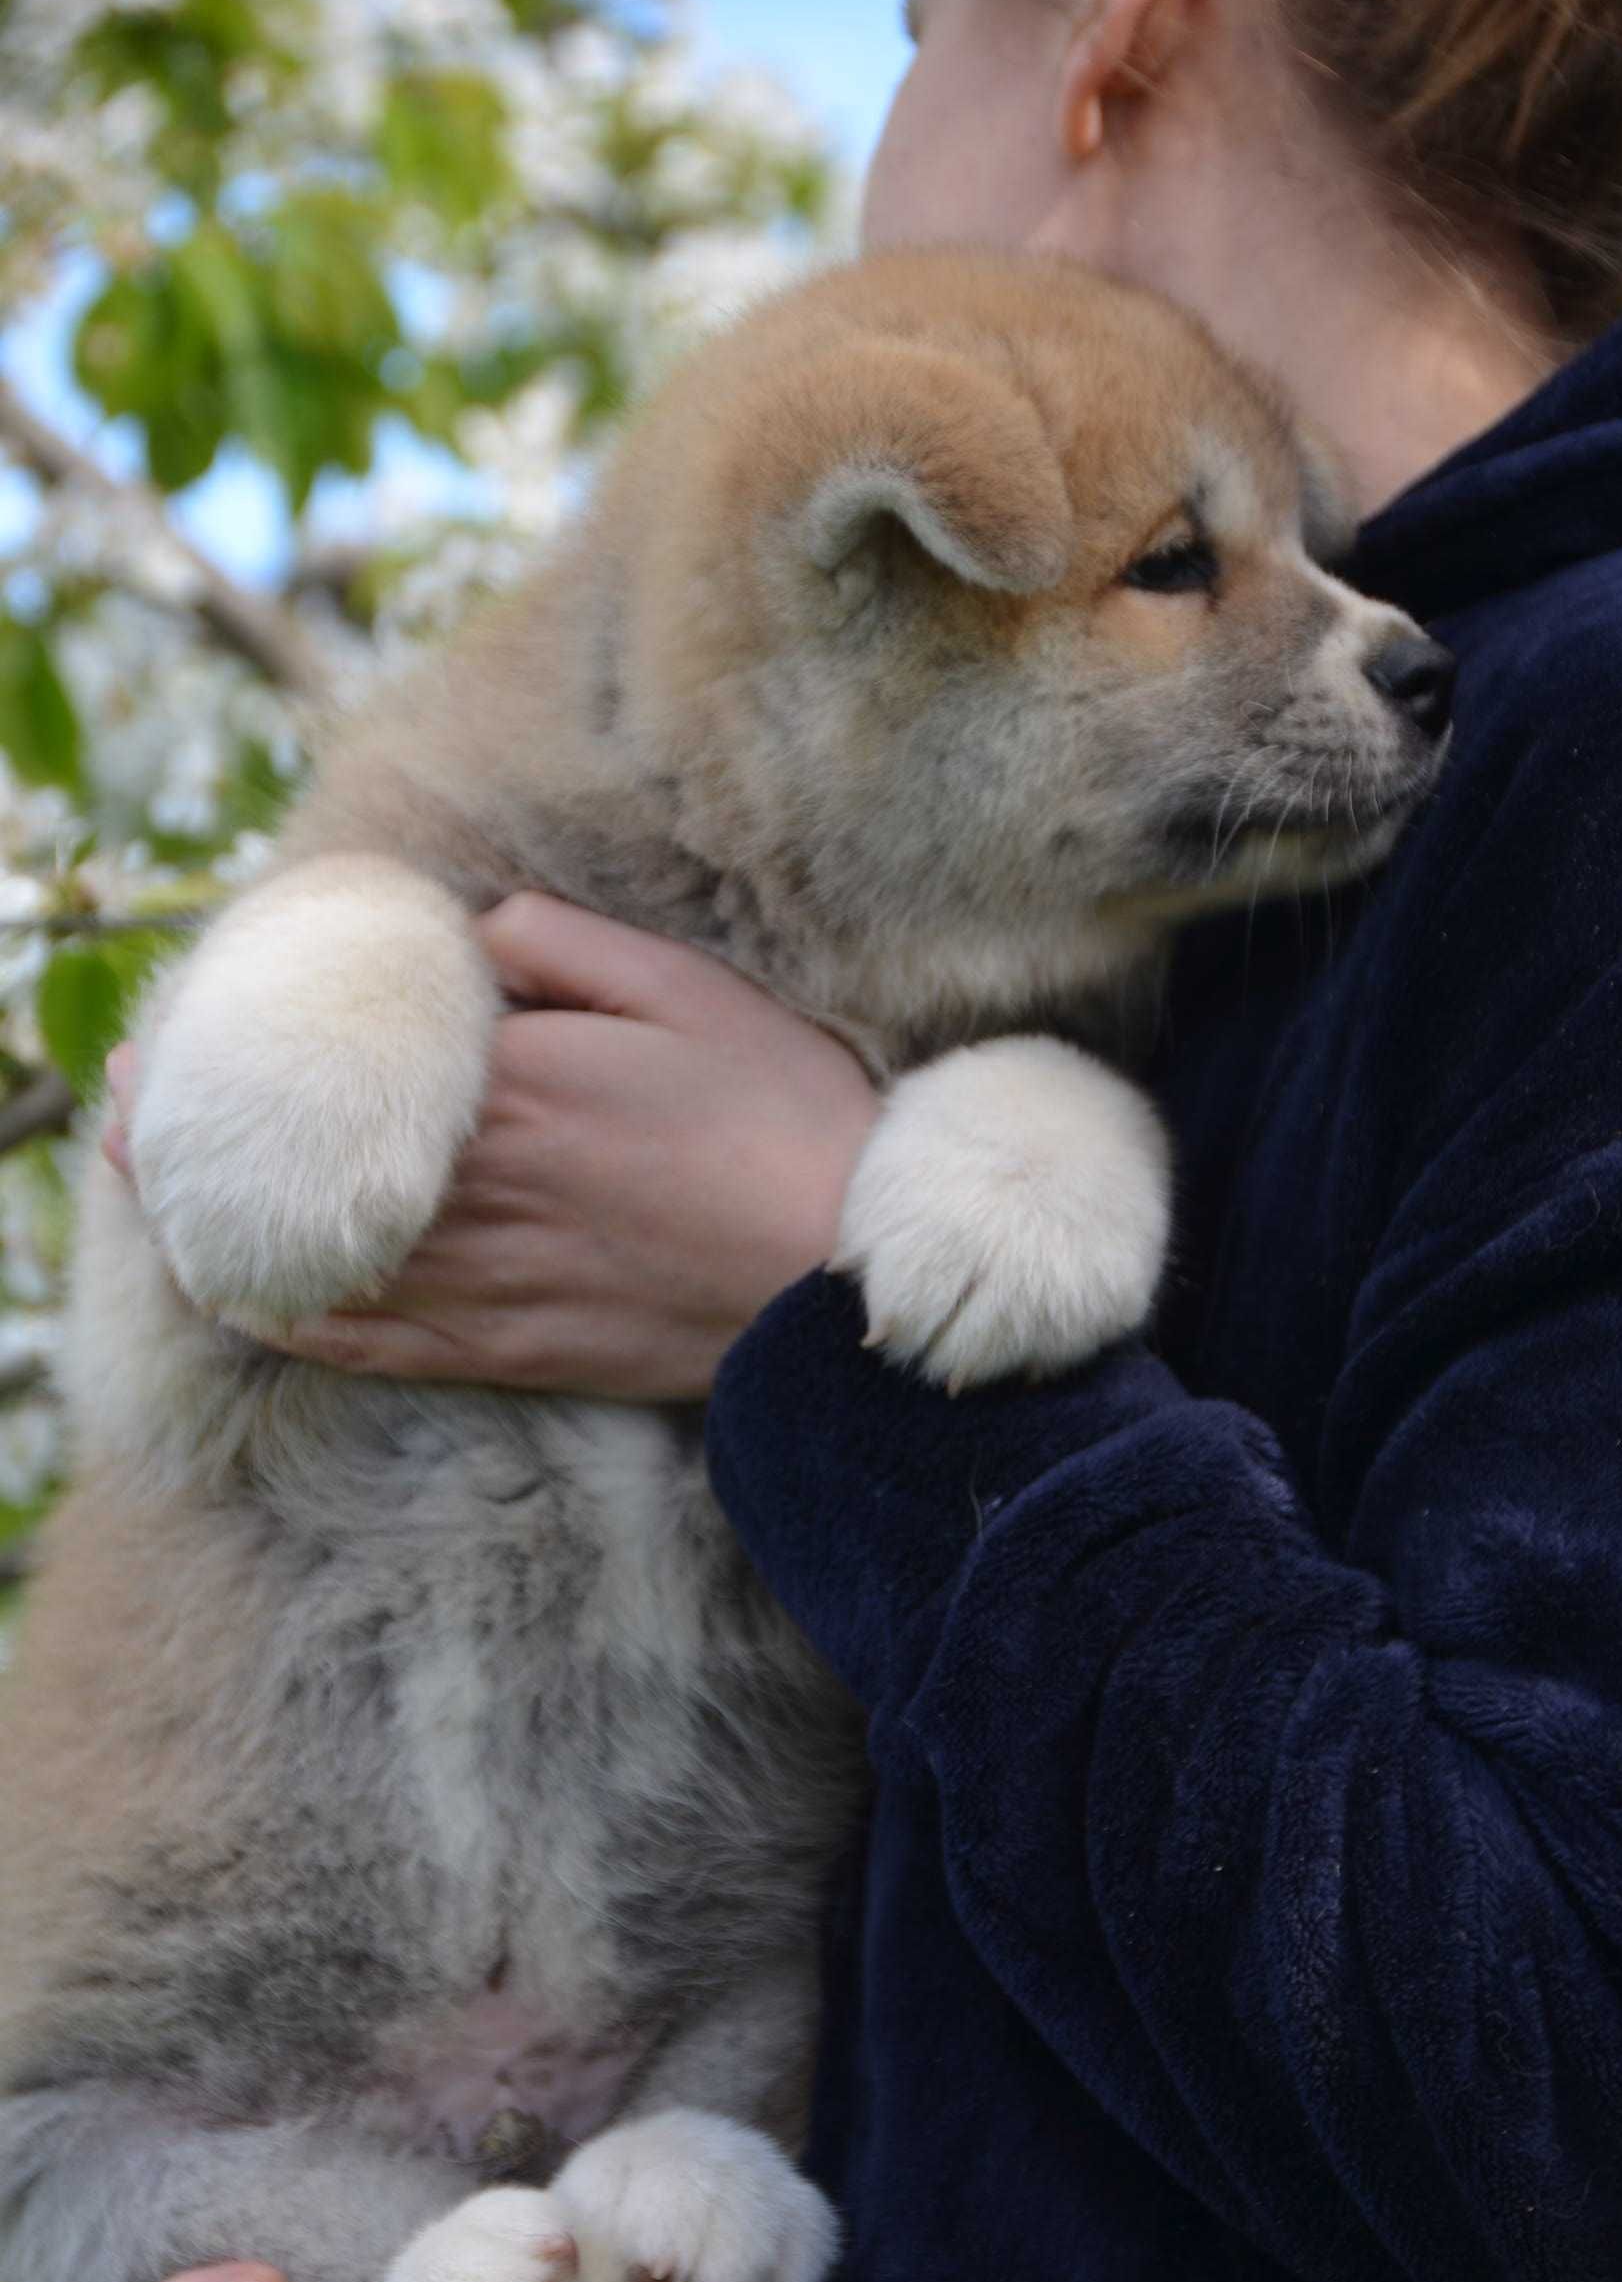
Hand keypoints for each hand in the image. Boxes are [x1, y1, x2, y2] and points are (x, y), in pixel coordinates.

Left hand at [105, 894, 878, 1403]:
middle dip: (196, 1135)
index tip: (177, 1029)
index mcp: (512, 1081)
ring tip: (151, 1199)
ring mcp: (487, 1276)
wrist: (843, 1279)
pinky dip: (292, 1325)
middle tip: (118, 1110)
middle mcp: (475, 1184)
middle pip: (298, 1162)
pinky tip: (243, 1307)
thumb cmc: (781, 1118)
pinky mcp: (510, 1347)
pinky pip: (371, 1344)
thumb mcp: (689, 990)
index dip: (248, 1046)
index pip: (338, 1062)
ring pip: (312, 1257)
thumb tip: (467, 935)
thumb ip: (561, 947)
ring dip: (216, 1229)